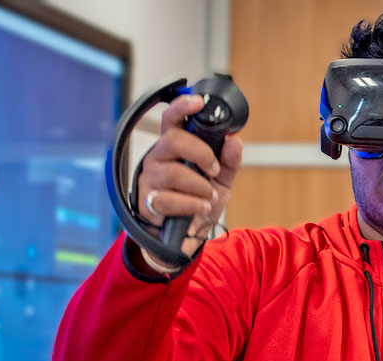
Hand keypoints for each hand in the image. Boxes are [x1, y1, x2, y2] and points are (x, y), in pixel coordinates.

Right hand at [136, 94, 242, 257]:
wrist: (187, 237)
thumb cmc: (199, 202)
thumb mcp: (220, 181)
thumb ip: (228, 161)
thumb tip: (235, 141)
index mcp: (174, 147)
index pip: (171, 119)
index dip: (182, 106)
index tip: (198, 102)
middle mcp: (158, 158)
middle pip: (173, 139)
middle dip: (200, 153)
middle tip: (213, 170)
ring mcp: (150, 179)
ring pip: (174, 172)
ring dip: (199, 186)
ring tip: (208, 197)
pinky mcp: (147, 202)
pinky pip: (169, 199)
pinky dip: (191, 205)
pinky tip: (200, 209)